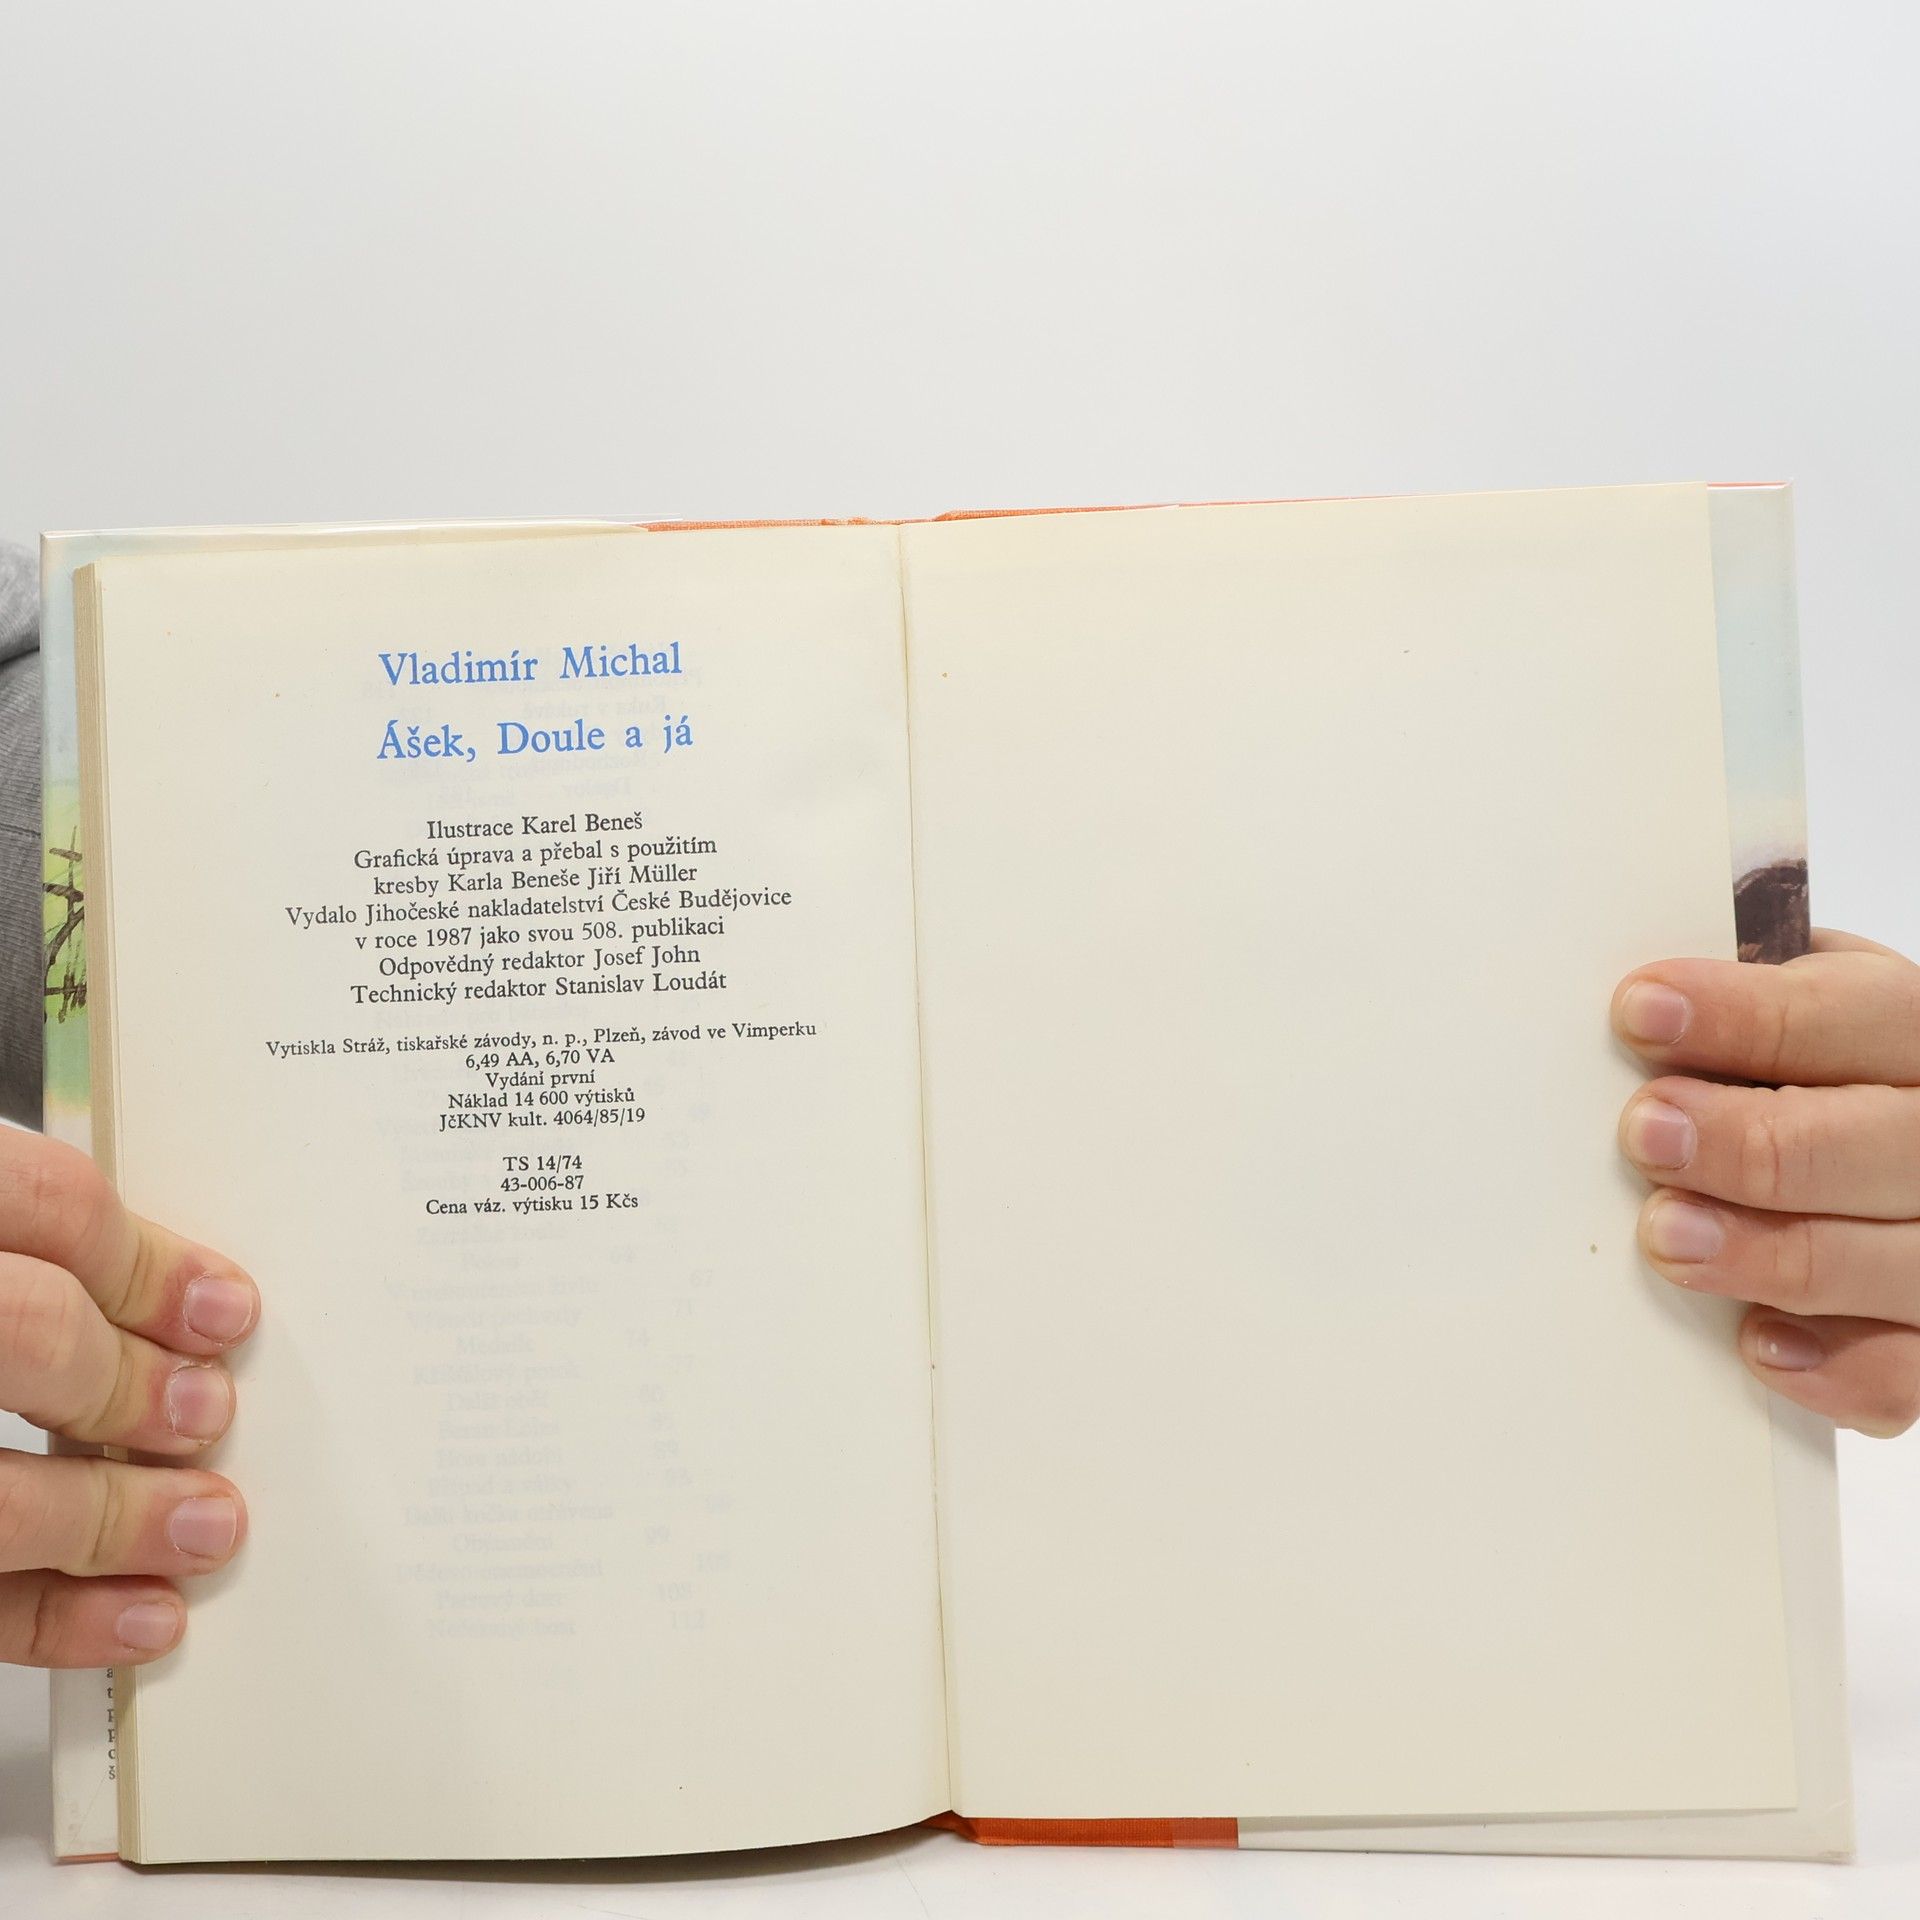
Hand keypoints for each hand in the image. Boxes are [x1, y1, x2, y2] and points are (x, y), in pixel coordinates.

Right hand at [0, 1129, 255, 1664]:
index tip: (221, 1311)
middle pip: (28, 1332)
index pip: (43, 1202)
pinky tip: (135, 1615)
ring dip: (114, 1516)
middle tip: (207, 1414)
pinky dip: (56, 1615)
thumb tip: (163, 1307)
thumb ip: (12, 1262)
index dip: (149, 1261)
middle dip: (134, 1385)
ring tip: (202, 1524)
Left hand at [1615, 928, 1919, 1435]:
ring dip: (1770, 1253)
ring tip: (1667, 1236)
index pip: (1852, 1015)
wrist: (1881, 1152)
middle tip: (1647, 1134)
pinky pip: (1905, 1373)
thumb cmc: (1818, 1078)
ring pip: (1893, 1262)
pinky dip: (1833, 1367)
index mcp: (1917, 1034)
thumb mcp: (1800, 1015)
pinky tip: (1756, 1342)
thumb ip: (1744, 1006)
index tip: (1640, 1012)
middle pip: (1874, 1144)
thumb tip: (1636, 1012)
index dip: (1742, 1015)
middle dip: (1750, 1141)